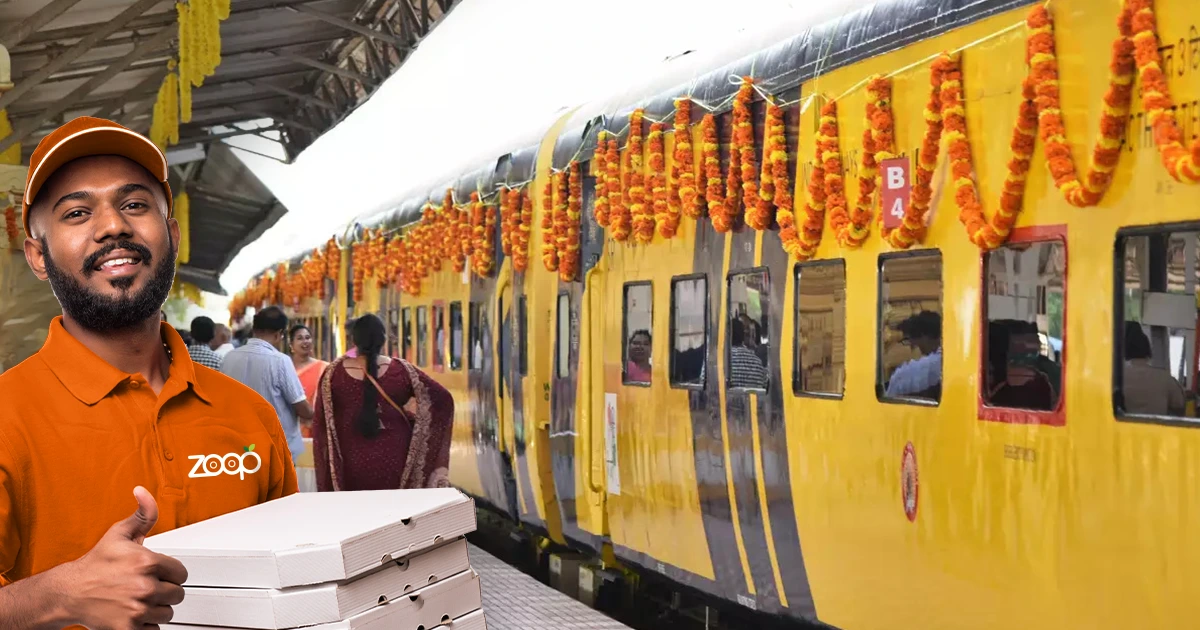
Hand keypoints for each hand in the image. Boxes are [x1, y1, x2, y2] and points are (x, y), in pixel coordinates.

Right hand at [61, 487, 187, 629]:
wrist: (69, 592)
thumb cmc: (95, 564)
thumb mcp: (119, 534)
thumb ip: (142, 514)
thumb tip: (144, 492)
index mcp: (147, 562)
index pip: (182, 573)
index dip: (171, 573)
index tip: (159, 573)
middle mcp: (145, 586)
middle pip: (177, 594)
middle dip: (165, 590)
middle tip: (147, 586)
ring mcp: (138, 609)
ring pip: (168, 612)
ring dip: (157, 608)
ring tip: (139, 599)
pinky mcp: (129, 628)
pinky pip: (155, 629)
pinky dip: (146, 624)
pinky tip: (134, 613)